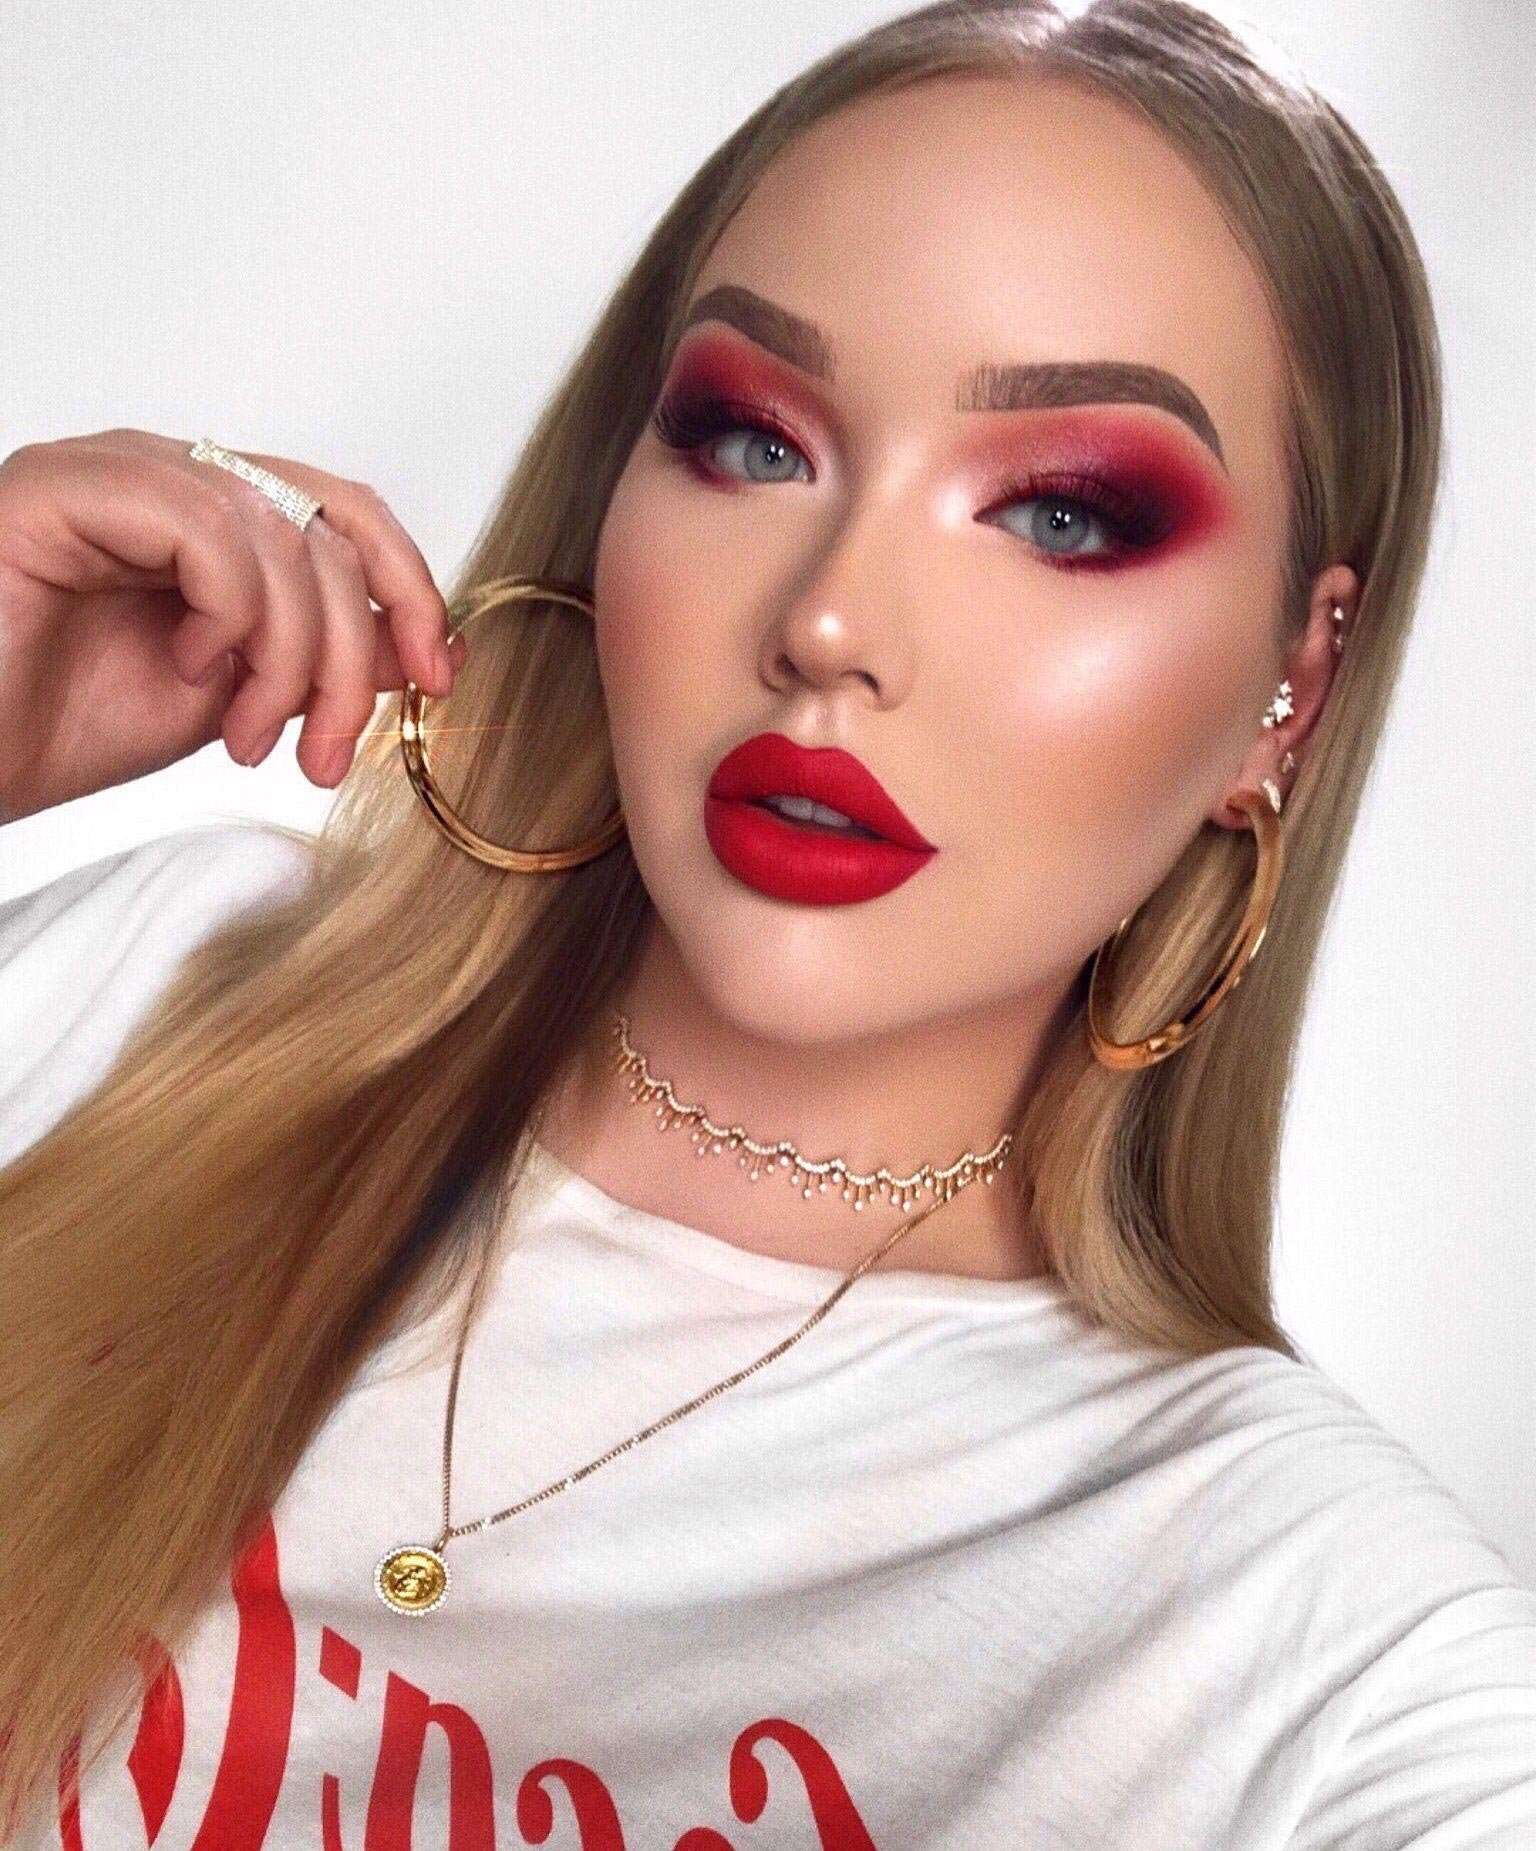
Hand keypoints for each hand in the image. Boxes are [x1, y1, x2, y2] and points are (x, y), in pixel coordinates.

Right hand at [0, 427, 464, 819]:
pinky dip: (224, 611)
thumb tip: (424, 645)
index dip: (408, 589)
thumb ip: (322, 658)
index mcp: (212, 516)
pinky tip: (186, 666)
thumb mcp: (237, 697)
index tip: (438, 679)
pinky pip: (202, 524)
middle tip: (327, 749)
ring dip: (290, 657)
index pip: (346, 513)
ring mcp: (116, 473)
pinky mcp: (63, 487)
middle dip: (352, 655)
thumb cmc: (63, 724)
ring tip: (248, 736)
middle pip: (326, 527)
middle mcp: (168, 478)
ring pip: (276, 531)